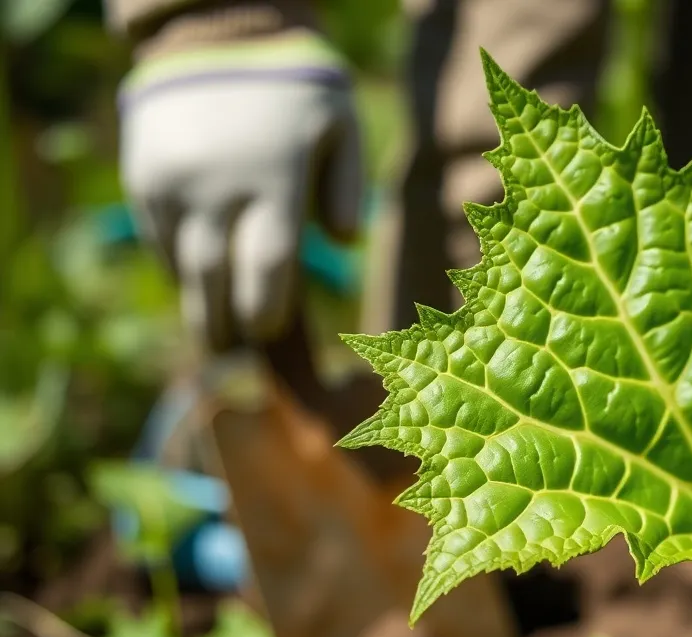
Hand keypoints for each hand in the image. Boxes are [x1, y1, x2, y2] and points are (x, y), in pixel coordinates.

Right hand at [119, 34, 361, 350]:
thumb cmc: (295, 87)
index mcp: (275, 178)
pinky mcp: (144, 177)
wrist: (216, 32)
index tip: (269, 333)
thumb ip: (348, 185)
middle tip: (233, 350)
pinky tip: (193, 279)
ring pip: (182, 264)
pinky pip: (158, 238)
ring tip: (214, 330)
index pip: (268, 267)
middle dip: (225, 323)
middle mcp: (218, 186)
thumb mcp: (340, 123)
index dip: (267, 310)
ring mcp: (174, 183)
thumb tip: (343, 243)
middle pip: (216, 279)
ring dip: (197, 302)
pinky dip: (175, 264)